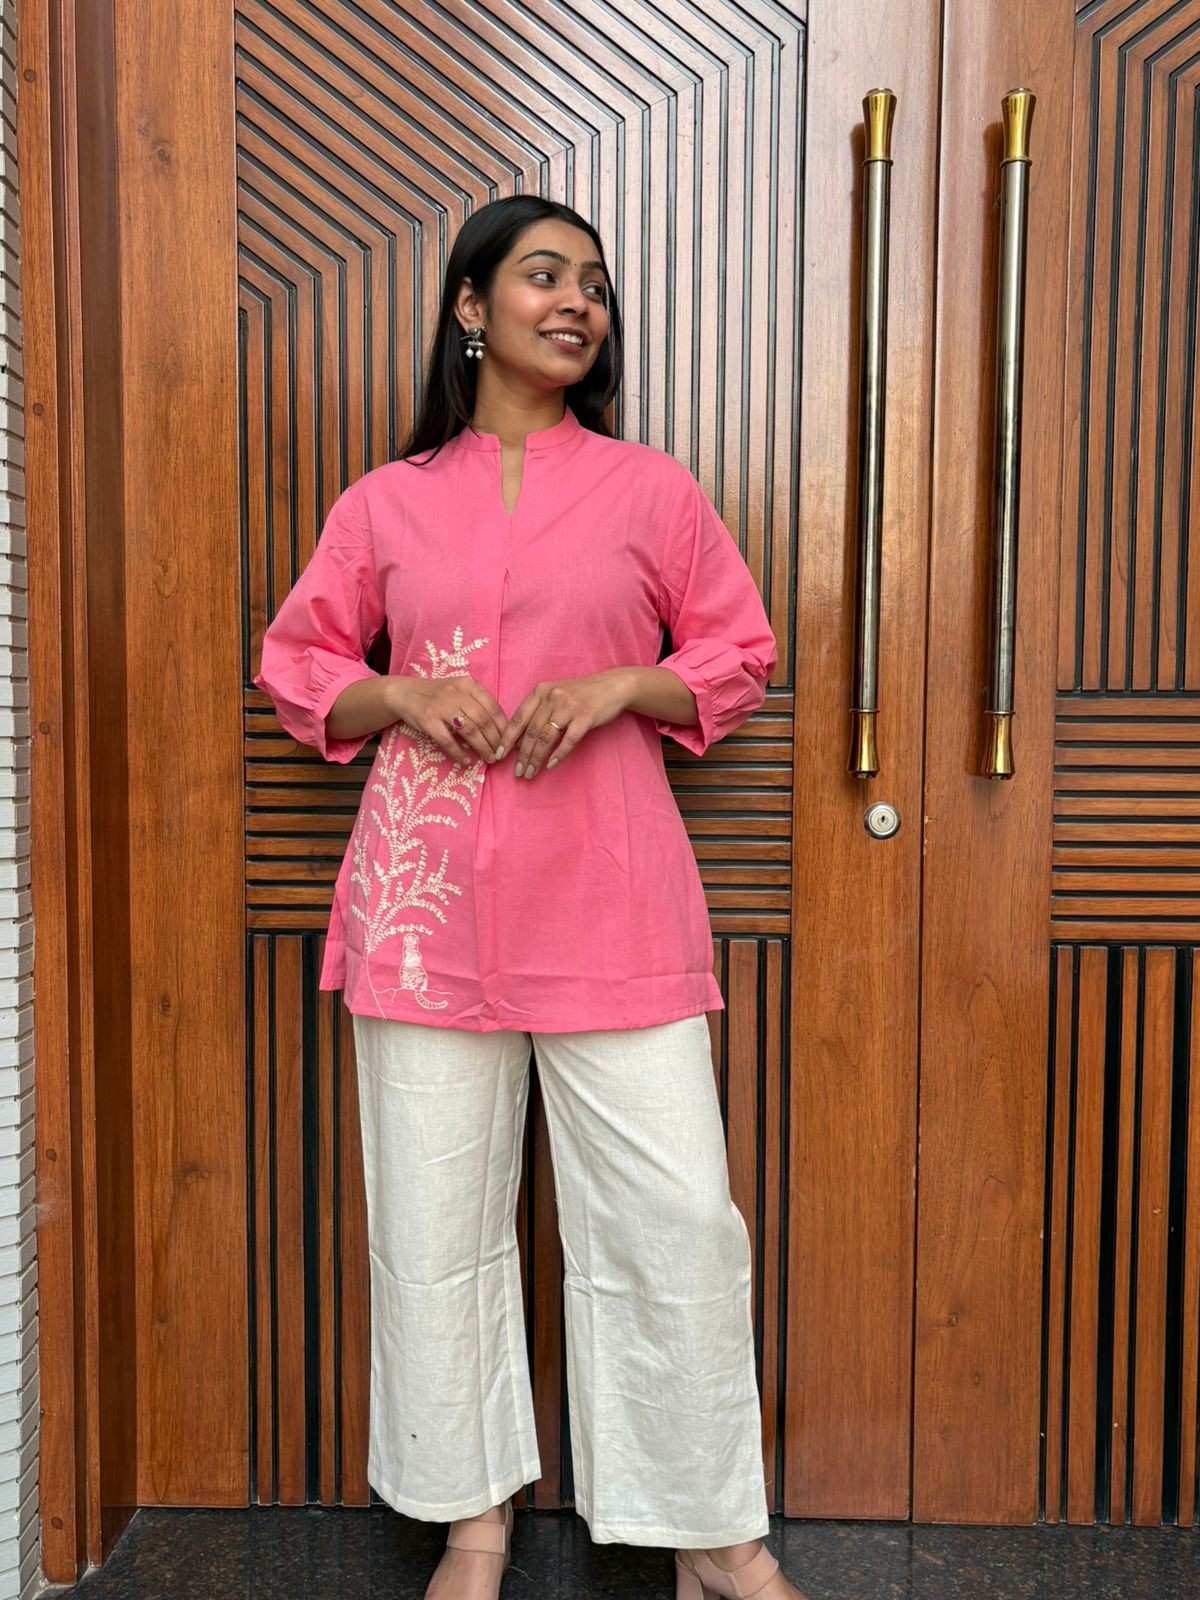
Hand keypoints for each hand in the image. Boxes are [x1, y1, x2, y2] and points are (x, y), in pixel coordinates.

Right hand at [388, 674, 507, 767]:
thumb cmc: (437, 695)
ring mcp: (441, 706)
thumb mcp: (459, 692)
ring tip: (488, 758)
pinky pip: (447, 740)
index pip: (492, 706)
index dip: (503, 726)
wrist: (404, 693)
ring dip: (481, 747)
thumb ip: (477, 705)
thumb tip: (500, 731)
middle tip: (500, 754)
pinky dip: (457, 752)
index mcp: (468, 684)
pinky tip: (465, 761)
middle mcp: (456, 692)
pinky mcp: (427, 719)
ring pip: (469, 729)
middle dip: (495, 740)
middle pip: (483, 719)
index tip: (509, 741)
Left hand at [505, 670, 630, 778]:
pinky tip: (550, 765)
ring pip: (546, 737)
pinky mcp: (585, 716)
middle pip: (531, 731)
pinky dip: (558, 754)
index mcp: (540, 691)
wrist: (612, 686)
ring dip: (536, 758)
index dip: (507, 738)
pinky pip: (568, 740)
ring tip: (531, 773)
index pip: (518, 718)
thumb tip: (519, 741)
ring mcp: (569, 706)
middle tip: (518, 772)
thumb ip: (538, 713)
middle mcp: (552, 697)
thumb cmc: (580, 694)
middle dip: (522, 755)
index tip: (499, 755)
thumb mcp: (555, 696)